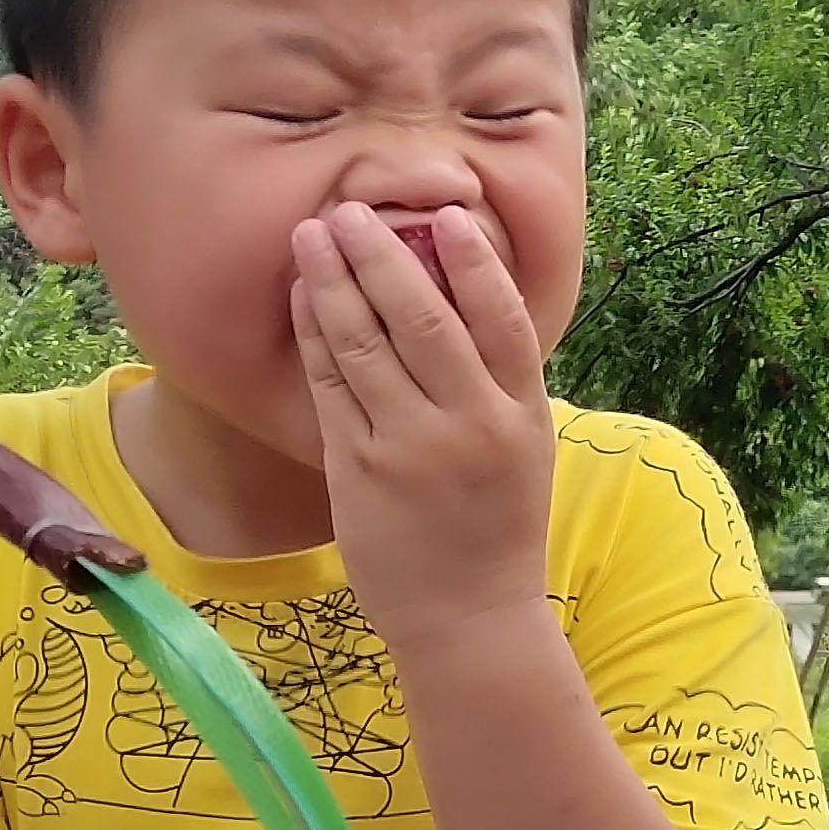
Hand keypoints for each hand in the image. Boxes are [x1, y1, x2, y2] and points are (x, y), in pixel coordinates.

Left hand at [291, 201, 556, 648]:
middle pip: (425, 319)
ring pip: (368, 346)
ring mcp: (412, 449)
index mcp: (521, 416)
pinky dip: (316, 336)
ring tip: (314, 236)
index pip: (503, 321)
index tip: (444, 216)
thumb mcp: (524, 449)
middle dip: (383, 257)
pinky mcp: (360, 471)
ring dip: (336, 282)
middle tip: (351, 210)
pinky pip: (332, 387)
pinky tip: (304, 299)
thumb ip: (499, 382)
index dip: (474, 263)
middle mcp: (470, 426)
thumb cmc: (496, 526)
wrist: (469, 619)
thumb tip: (463, 293)